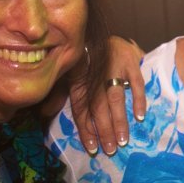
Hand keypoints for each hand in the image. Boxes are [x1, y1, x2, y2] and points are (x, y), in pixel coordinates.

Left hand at [69, 36, 146, 154]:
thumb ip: (59, 94)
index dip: (86, 129)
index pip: (81, 109)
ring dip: (119, 120)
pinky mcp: (130, 61)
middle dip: (104, 131)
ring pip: (116, 98)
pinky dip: (138, 99)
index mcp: (78, 81)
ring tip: (123, 140)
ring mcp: (113, 68)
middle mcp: (94, 76)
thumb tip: (44, 113)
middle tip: (110, 150)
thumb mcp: (68, 74)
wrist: (101, 33)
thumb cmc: (85, 59)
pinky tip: (139, 116)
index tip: (93, 148)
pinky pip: (137, 83)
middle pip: (98, 108)